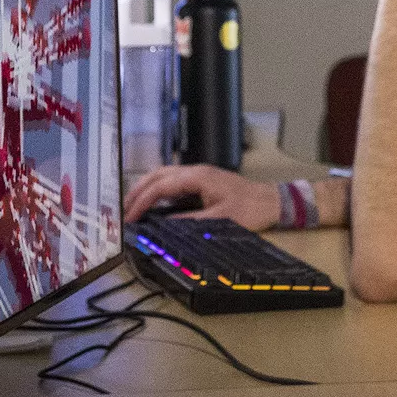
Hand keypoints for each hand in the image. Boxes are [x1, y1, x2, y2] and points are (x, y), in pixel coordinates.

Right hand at [123, 164, 279, 230]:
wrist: (272, 201)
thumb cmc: (250, 209)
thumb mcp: (219, 219)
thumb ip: (190, 221)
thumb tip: (163, 225)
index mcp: (198, 177)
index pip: (161, 186)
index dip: (142, 201)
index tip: (130, 217)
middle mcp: (196, 171)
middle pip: (158, 174)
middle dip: (138, 190)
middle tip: (124, 210)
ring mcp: (200, 173)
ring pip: (165, 174)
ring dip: (147, 187)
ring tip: (134, 205)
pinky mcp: (203, 180)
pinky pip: (174, 180)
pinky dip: (159, 188)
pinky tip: (155, 201)